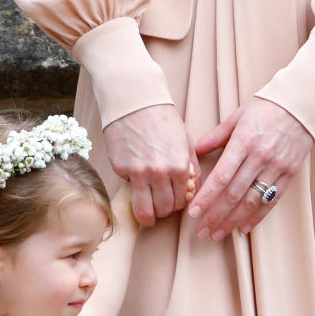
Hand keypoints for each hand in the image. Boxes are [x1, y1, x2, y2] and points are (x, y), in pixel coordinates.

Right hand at [103, 103, 200, 227]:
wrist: (136, 101)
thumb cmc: (163, 119)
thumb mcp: (186, 141)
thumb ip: (192, 168)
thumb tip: (193, 191)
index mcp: (179, 166)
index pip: (181, 202)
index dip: (178, 204)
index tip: (173, 201)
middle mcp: (159, 172)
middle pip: (163, 210)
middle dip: (163, 211)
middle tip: (161, 205)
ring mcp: (137, 172)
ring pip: (144, 211)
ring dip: (148, 214)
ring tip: (148, 210)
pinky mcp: (120, 169)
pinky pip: (128, 189)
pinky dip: (132, 189)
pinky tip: (135, 177)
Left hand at [188, 98, 313, 239]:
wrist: (300, 104)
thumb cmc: (264, 108)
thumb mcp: (236, 118)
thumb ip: (214, 137)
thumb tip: (193, 152)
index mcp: (243, 142)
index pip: (221, 176)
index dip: (206, 198)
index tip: (192, 213)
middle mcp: (259, 157)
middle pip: (234, 194)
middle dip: (215, 216)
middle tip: (201, 232)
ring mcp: (276, 167)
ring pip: (251, 202)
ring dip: (233, 221)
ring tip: (218, 234)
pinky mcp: (289, 174)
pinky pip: (271, 200)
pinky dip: (257, 217)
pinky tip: (243, 228)